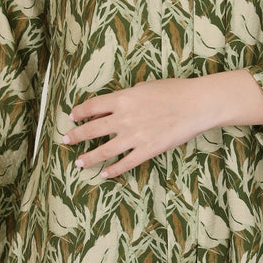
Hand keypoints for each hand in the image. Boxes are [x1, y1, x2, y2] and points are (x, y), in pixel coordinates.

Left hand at [61, 76, 220, 178]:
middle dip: (75, 136)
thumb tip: (109, 109)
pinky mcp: (147, 150)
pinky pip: (125, 163)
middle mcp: (123, 118)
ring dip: (88, 158)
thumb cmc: (173, 91)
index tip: (72, 117)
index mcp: (122, 99)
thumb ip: (125, 98)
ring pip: (103, 151)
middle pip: (91, 130)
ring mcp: (134, 136)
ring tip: (79, 163)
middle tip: (66, 140)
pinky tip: (105, 174)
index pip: (91, 106)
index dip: (78, 113)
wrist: (196, 104)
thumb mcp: (143, 88)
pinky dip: (113, 170)